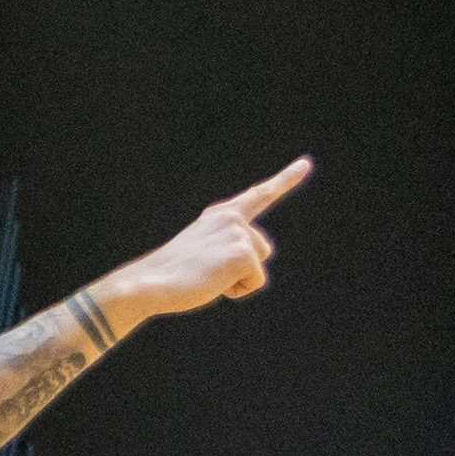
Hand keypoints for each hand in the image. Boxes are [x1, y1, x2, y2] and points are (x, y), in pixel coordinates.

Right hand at [103, 158, 305, 323]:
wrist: (148, 284)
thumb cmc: (169, 277)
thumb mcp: (199, 253)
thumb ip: (220, 248)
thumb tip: (198, 262)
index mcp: (220, 216)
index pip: (258, 195)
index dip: (285, 179)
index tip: (306, 164)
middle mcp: (232, 218)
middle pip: (261, 250)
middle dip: (242, 268)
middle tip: (205, 271)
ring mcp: (238, 232)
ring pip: (259, 265)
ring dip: (237, 280)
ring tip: (206, 276)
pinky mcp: (244, 252)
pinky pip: (256, 282)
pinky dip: (237, 291)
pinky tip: (212, 283)